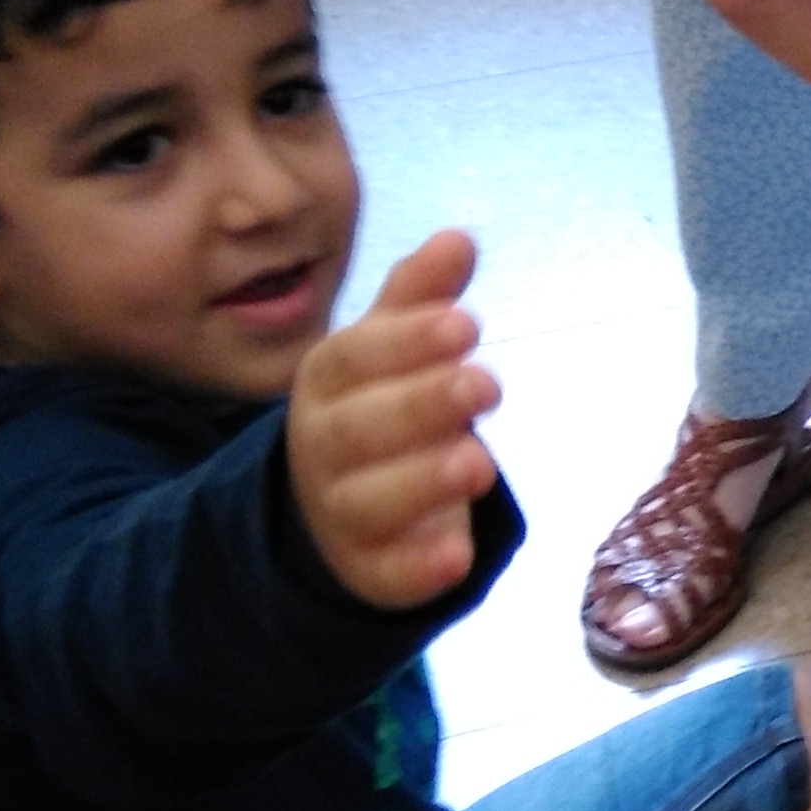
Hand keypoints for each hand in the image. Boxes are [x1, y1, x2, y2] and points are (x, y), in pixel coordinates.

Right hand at [287, 232, 502, 609]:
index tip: (467, 324)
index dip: (408, 342)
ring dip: (424, 481)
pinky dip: (420, 566)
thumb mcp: (392, 351)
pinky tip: (458, 554)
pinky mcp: (369, 569)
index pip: (355, 357)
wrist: (333, 507)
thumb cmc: (377, 408)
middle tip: (485, 384)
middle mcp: (325, 445)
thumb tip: (460, 237)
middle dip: (423, 405)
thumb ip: (423, 298)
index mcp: (328, 381)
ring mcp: (342, 512)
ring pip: (371, 501)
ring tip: (480, 461)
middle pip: (363, 427)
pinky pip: (387, 573)